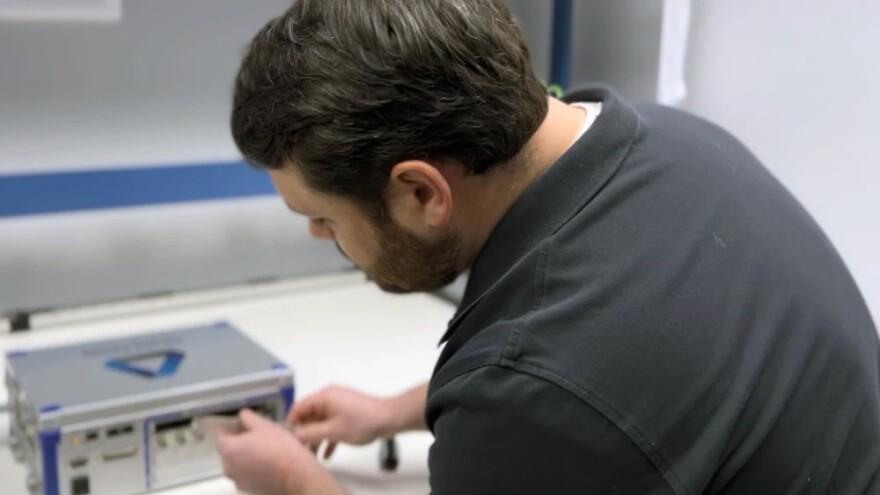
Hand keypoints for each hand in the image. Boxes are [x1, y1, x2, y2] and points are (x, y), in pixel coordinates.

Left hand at [216, 409, 344, 494]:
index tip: (244, 423)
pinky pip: (247, 474)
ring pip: (238, 463)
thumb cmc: (279, 448)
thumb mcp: (265, 425)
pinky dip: (253, 467)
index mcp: (228, 450)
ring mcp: (238, 481)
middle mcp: (228, 468)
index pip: (221, 435)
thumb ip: (248, 418)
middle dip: (240, 441)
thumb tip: (242, 416)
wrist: (296, 476)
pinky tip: (269, 462)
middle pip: (229, 450)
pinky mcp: (249, 490)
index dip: (232, 427)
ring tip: (266, 448)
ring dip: (247, 455)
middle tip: (258, 435)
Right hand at [288, 386, 393, 458]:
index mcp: (324, 397)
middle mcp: (330, 399)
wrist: (389, 418)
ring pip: (320, 423)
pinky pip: (331, 426)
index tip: (288, 438)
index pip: (299, 407)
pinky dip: (328, 438)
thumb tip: (295, 436)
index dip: (291, 423)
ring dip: (316, 438)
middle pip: (309, 416)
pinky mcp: (346, 414)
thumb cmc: (364, 420)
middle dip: (304, 434)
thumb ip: (311, 433)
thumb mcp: (333, 430)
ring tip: (312, 455)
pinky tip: (327, 453)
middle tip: (300, 449)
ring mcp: (339, 406)